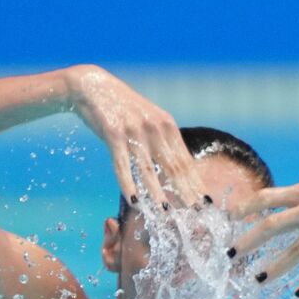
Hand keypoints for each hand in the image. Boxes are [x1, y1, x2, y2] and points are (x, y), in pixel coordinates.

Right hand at [65, 65, 206, 207]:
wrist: (93, 86)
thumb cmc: (123, 108)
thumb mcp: (149, 119)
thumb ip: (164, 139)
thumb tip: (180, 166)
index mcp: (167, 125)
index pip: (185, 160)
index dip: (195, 183)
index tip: (205, 202)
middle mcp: (154, 128)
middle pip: (173, 166)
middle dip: (185, 192)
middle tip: (195, 213)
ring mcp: (134, 131)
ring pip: (148, 169)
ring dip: (157, 193)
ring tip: (165, 213)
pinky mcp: (113, 134)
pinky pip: (121, 165)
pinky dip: (128, 184)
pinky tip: (134, 201)